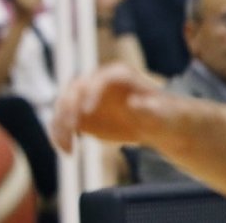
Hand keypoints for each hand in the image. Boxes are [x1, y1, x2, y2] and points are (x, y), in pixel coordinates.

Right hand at [51, 62, 168, 152]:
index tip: (87, 111)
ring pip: (64, 106)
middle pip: (75, 89)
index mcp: (118, 74)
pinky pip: (64, 122)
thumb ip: (149, 110)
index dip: (91, 92)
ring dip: (60, 125)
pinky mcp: (82, 116)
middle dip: (69, 107)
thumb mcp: (162, 115)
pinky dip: (60, 135)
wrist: (158, 125)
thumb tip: (134, 104)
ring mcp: (87, 98)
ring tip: (67, 148)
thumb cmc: (165, 116)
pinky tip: (67, 150)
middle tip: (71, 128)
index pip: (99, 79)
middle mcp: (98, 83)